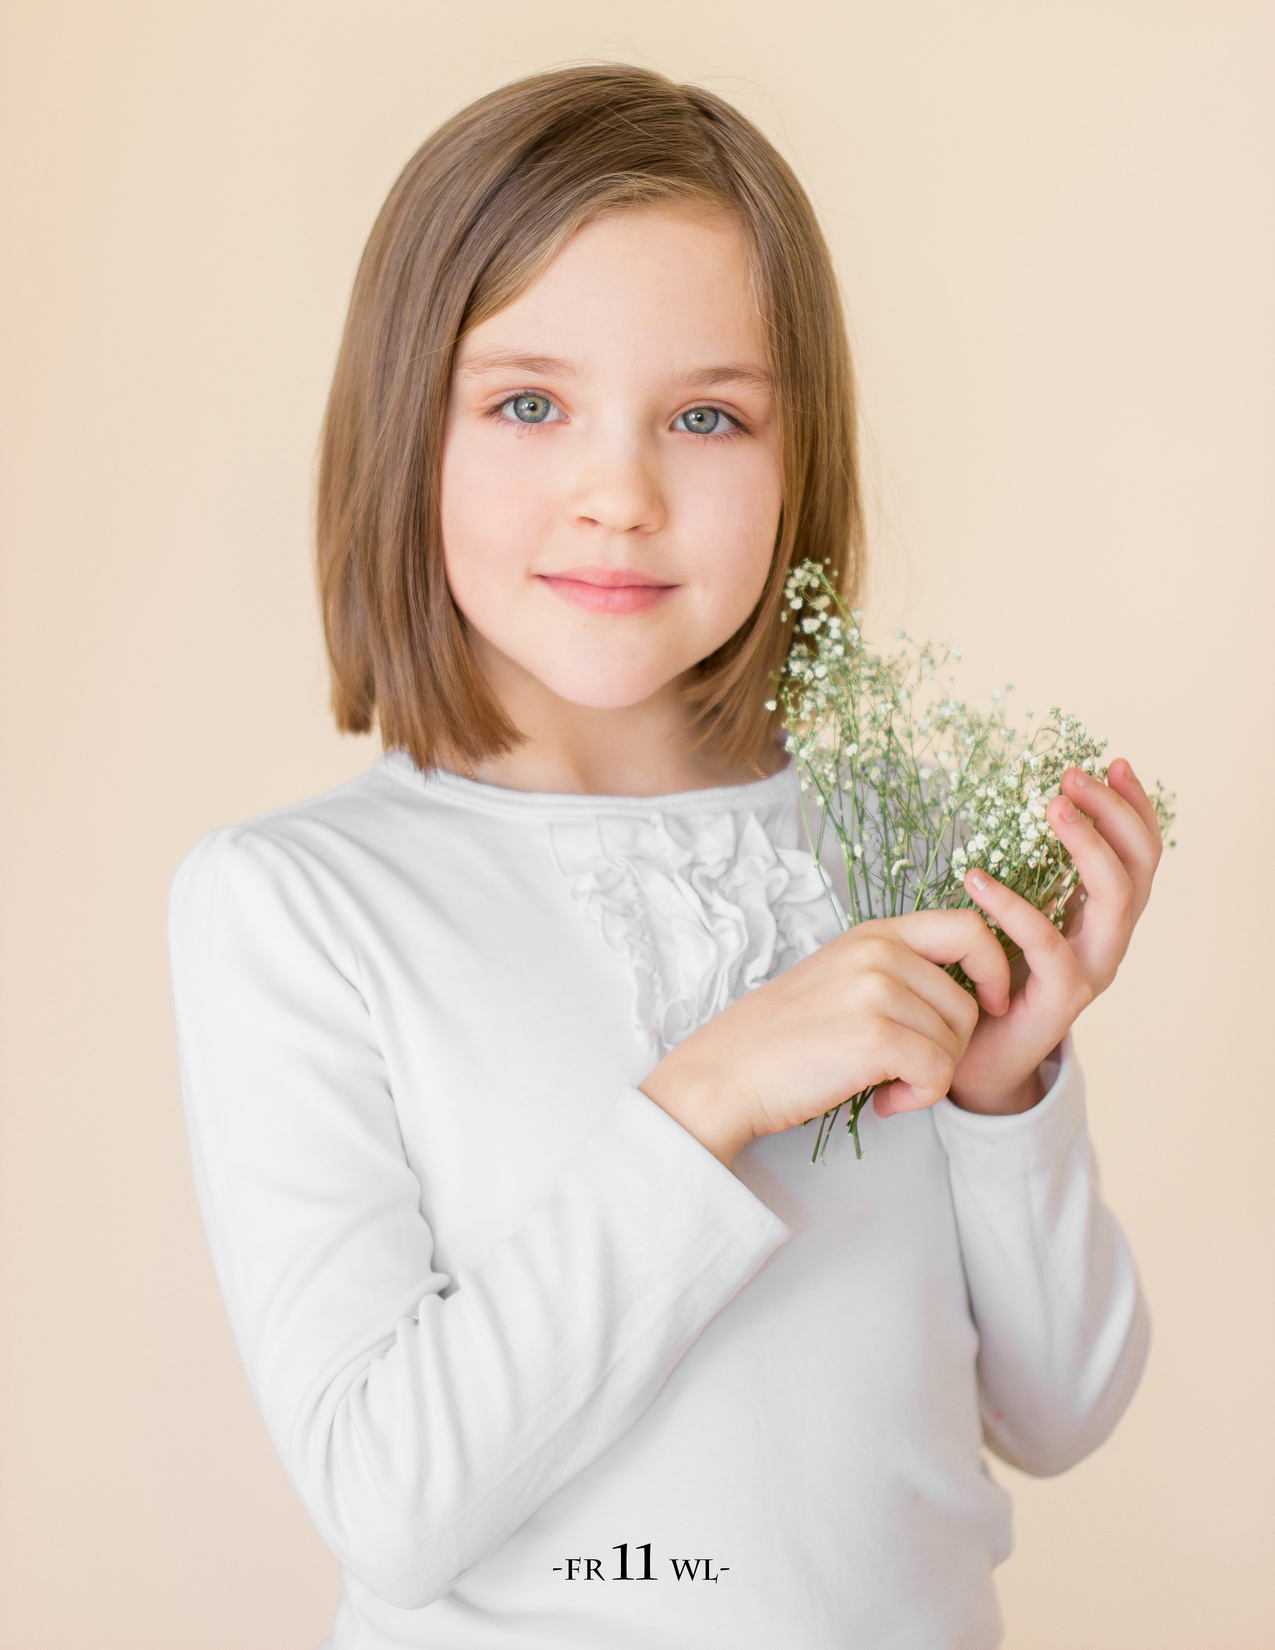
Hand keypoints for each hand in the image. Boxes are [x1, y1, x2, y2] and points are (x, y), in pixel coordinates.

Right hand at [639, 909, 1011, 1167]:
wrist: (727, 1073)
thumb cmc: (780, 1038)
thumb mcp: (838, 979)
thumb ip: (891, 971)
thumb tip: (958, 990)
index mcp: (872, 935)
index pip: (968, 929)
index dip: (993, 968)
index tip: (988, 1003)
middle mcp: (878, 953)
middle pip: (967, 1001)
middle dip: (950, 1046)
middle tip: (905, 1068)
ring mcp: (876, 991)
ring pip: (956, 1042)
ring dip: (929, 1077)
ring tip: (885, 1085)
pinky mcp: (875, 1037)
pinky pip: (939, 1074)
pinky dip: (919, 1099)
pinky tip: (884, 1103)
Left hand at [902, 757, 1164, 1118]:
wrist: (968, 1060)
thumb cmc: (984, 981)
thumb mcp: (1009, 918)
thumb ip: (1026, 876)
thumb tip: (1019, 810)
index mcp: (1099, 917)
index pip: (1138, 854)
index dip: (1134, 807)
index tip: (1114, 762)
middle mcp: (1106, 941)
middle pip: (1139, 868)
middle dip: (1115, 814)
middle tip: (1073, 777)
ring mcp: (1090, 971)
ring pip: (1114, 900)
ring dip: (1088, 846)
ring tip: (1052, 807)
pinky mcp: (1059, 999)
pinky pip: (1046, 944)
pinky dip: (1013, 907)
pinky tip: (975, 879)